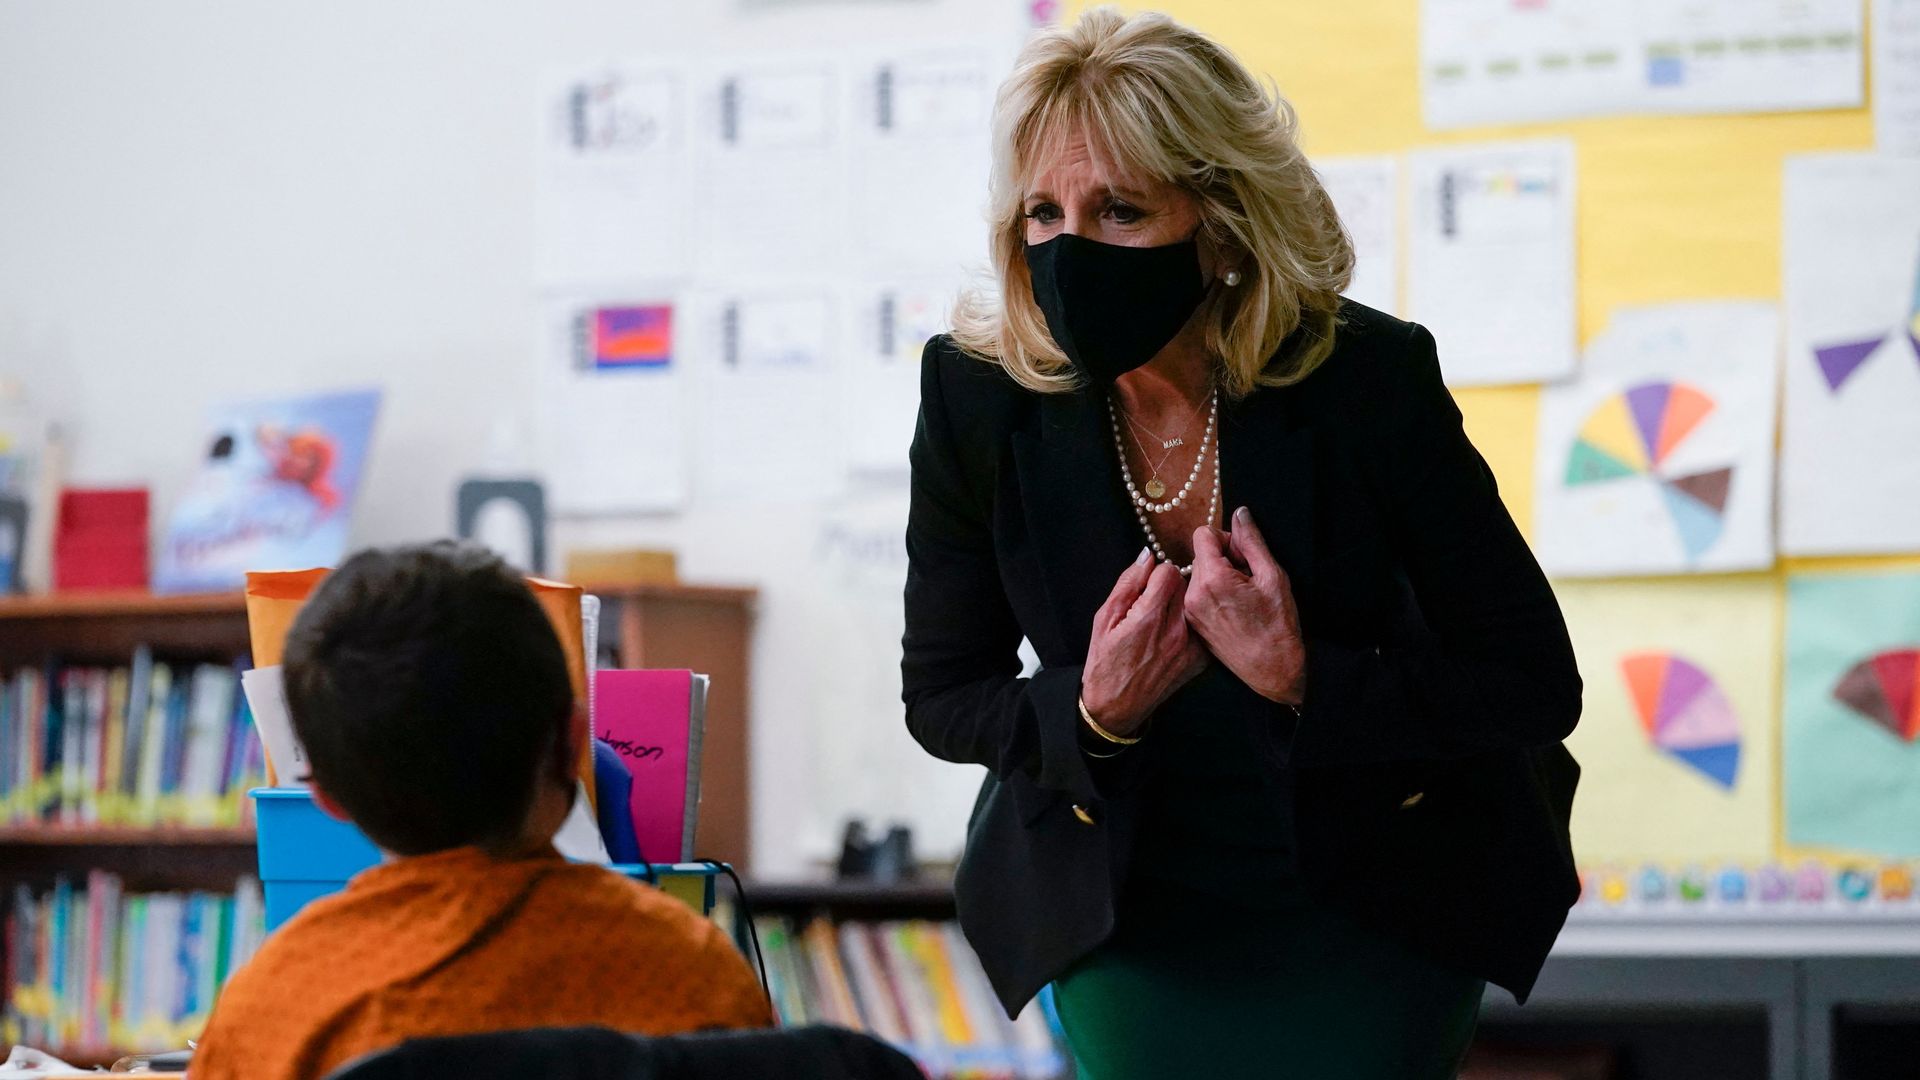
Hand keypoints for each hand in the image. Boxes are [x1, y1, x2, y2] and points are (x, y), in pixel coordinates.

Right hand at [1080, 548, 1208, 737]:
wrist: (1118, 706)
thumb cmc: (1105, 662)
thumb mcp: (1104, 618)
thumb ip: (1128, 583)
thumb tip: (1147, 556)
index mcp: (1148, 618)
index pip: (1169, 571)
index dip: (1156, 573)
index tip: (1148, 585)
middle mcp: (1175, 631)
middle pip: (1187, 584)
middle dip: (1171, 587)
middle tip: (1154, 602)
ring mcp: (1192, 647)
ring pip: (1197, 604)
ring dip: (1183, 605)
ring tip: (1164, 619)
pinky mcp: (1202, 660)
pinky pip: (1203, 627)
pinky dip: (1192, 626)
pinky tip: (1175, 636)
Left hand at [1184, 507, 1306, 704]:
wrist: (1272, 669)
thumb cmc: (1278, 625)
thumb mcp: (1272, 576)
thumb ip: (1252, 541)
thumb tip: (1240, 513)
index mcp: (1211, 578)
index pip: (1202, 534)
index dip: (1226, 539)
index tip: (1243, 556)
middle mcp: (1193, 594)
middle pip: (1200, 554)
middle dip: (1223, 558)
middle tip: (1248, 578)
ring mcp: (1190, 611)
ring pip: (1199, 574)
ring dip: (1218, 576)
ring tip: (1242, 595)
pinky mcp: (1192, 623)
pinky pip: (1197, 594)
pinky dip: (1213, 593)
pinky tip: (1234, 608)